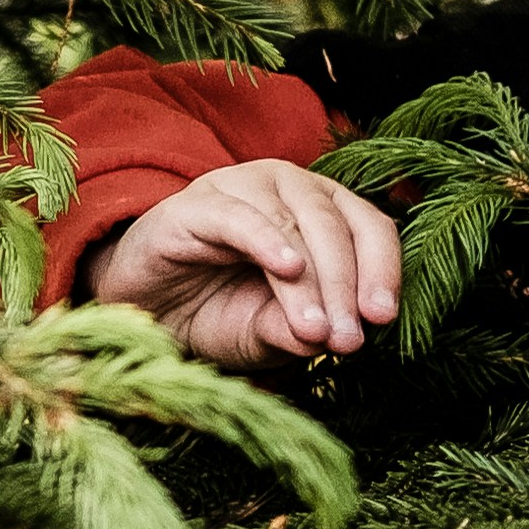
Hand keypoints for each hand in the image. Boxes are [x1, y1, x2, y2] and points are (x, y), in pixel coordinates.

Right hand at [88, 160, 401, 366]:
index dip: (384, 270)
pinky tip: (286, 268)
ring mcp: (243, 188)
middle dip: (346, 286)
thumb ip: (301, 331)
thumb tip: (337, 338)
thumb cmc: (215, 313)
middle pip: (336, 225)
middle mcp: (289, 189)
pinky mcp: (197, 203)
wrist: (145, 314)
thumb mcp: (266, 333)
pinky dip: (267, 239)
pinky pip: (240, 215)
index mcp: (321, 213)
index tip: (382, 319)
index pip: (370, 227)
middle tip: (346, 340)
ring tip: (315, 328)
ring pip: (294, 221)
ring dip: (312, 279)